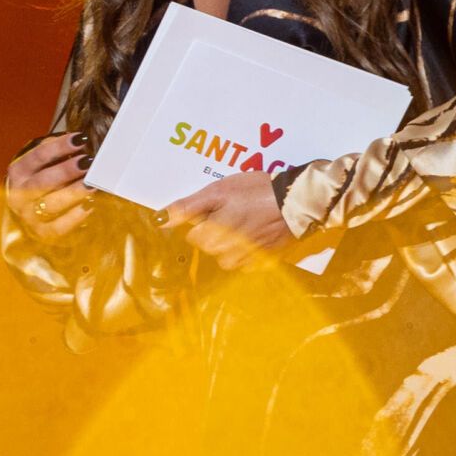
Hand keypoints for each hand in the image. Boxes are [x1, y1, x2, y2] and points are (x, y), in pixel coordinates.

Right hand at [5, 134, 95, 244]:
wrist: (26, 211)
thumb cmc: (40, 181)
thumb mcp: (41, 164)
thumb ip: (54, 153)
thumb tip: (79, 143)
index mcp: (18, 172)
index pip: (37, 156)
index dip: (59, 147)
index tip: (80, 140)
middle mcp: (19, 194)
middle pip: (43, 181)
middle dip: (67, 171)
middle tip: (88, 162)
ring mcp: (29, 215)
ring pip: (51, 204)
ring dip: (73, 193)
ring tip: (91, 184)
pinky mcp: (41, 233)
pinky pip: (59, 227)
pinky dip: (75, 217)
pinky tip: (90, 205)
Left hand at [162, 172, 292, 270]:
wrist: (297, 201)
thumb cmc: (255, 192)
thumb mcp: (217, 192)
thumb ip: (187, 208)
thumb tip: (159, 220)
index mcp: (214, 236)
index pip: (194, 237)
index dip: (203, 219)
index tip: (217, 208)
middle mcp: (229, 253)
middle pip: (210, 248)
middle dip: (216, 232)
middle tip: (233, 212)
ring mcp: (249, 259)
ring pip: (227, 258)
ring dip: (230, 244)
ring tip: (245, 223)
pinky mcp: (266, 260)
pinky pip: (247, 263)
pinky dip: (248, 252)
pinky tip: (256, 235)